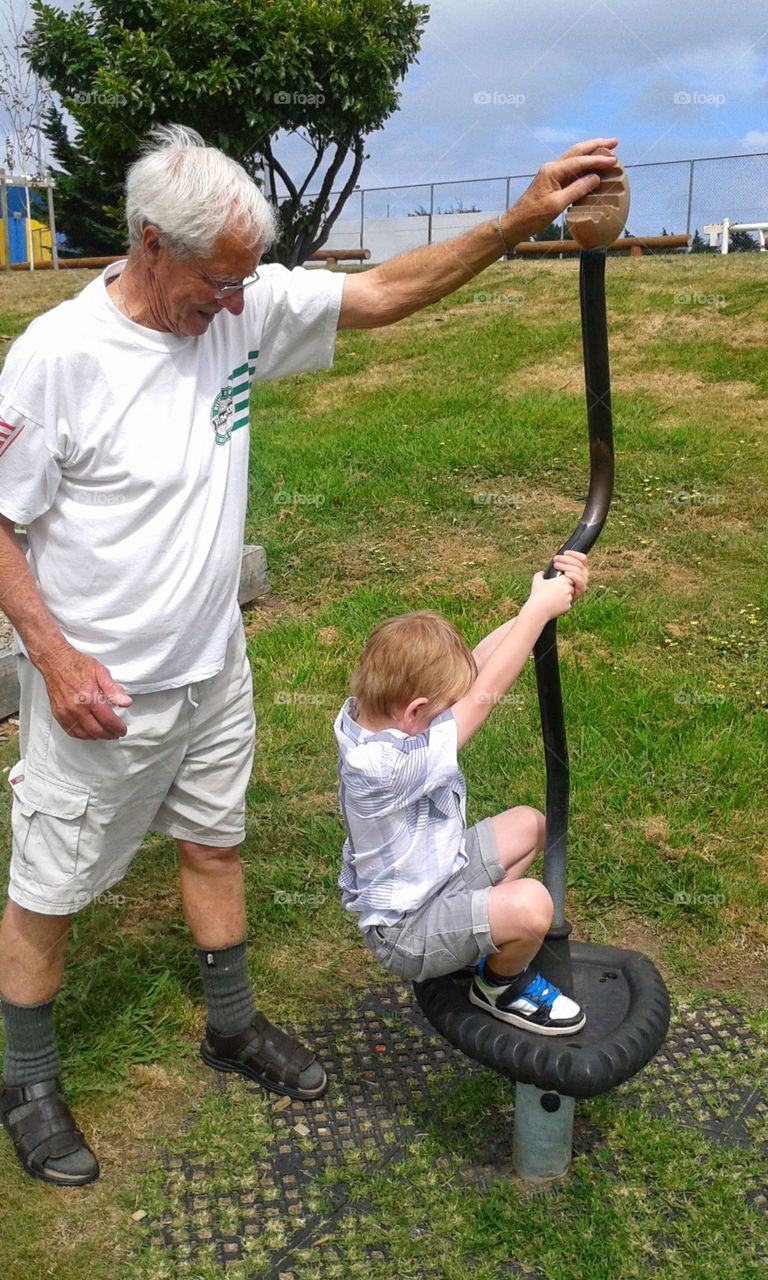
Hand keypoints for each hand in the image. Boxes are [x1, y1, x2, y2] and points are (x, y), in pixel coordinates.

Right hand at [39, 644, 132, 738]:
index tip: (122, 729)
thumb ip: (113, 689)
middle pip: (96, 730)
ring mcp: (66, 712)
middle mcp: (76, 707)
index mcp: (89, 697)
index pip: (107, 720)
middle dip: (109, 735)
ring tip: (106, 734)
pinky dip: (82, 735)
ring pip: (84, 734)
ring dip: (97, 736)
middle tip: (116, 734)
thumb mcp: (101, 672)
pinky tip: (90, 733)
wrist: (55, 661)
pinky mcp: (58, 714)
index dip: (117, 728)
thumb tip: (126, 702)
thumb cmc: (78, 665)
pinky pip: (71, 731)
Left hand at [503, 137, 618, 242]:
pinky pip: (571, 169)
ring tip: (607, 149)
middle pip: (577, 151)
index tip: (614, 160)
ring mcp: (551, 173)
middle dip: (596, 145)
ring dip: (591, 152)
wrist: (516, 223)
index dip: (598, 160)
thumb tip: (595, 178)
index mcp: (552, 171)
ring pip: (574, 157)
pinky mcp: (552, 181)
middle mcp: (552, 167)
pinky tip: (592, 166)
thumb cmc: (533, 216)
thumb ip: (577, 190)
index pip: (579, 161)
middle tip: (614, 142)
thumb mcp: (557, 204)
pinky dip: (584, 165)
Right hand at [525, 571, 573, 622]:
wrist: (538, 609)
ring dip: (566, 596)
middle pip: (571, 586)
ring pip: (570, 595)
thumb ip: (539, 574)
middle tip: (557, 591)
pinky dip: (563, 604)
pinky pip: (568, 604)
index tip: (558, 583)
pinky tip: (555, 604)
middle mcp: (567, 589)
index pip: (569, 578)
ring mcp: (568, 598)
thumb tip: (542, 572)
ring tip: (556, 598)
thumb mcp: (536, 581)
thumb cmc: (537, 594)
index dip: (564, 581)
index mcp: (562, 581)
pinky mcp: (568, 606)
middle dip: (566, 588)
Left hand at [553, 550, 588, 600]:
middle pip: (579, 563)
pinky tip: (566, 574)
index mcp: (580, 568)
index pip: (582, 558)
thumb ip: (561, 559)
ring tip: (556, 566)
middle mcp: (584, 574)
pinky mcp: (581, 590)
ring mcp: (583, 582)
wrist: (554, 599)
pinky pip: (580, 581)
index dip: (574, 553)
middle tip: (555, 559)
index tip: (564, 552)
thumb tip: (561, 545)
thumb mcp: (558, 569)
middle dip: (566, 559)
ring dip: (567, 566)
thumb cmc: (556, 583)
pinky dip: (573, 576)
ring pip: (579, 570)